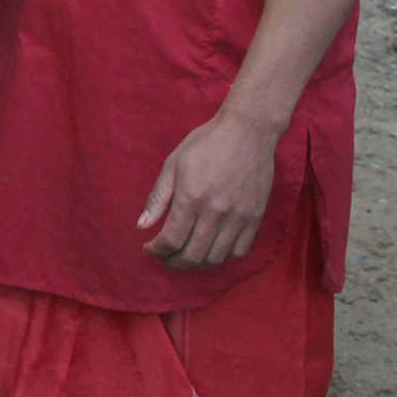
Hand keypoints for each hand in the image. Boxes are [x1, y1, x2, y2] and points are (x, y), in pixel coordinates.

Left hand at [139, 108, 279, 269]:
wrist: (247, 132)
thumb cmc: (205, 144)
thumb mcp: (173, 164)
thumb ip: (158, 198)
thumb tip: (141, 226)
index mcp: (191, 197)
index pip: (171, 240)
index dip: (157, 250)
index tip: (149, 248)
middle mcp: (216, 212)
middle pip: (193, 255)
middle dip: (173, 262)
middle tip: (164, 257)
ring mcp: (239, 217)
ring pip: (216, 258)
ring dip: (196, 263)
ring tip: (185, 256)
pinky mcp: (255, 217)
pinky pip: (239, 250)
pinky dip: (222, 257)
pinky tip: (210, 250)